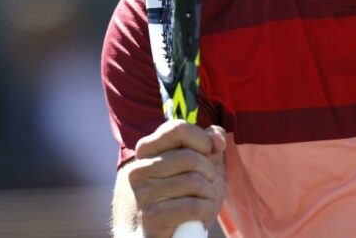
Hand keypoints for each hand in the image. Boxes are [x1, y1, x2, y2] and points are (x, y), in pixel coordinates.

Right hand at [125, 119, 226, 236]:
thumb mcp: (202, 164)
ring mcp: (143, 193)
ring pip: (194, 182)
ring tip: (203, 201)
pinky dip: (206, 211)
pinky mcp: (152, 217)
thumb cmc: (186, 195)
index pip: (178, 128)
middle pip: (190, 157)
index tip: (209, 152)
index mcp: (147, 149)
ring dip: (209, 194)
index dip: (202, 140)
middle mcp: (139, 169)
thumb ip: (209, 142)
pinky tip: (201, 216)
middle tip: (207, 184)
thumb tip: (217, 139)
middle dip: (209, 172)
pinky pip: (193, 206)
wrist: (167, 234)